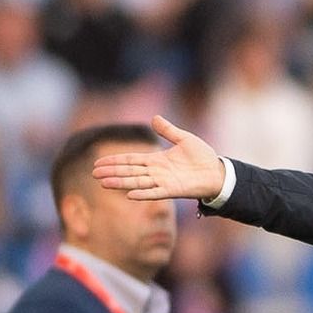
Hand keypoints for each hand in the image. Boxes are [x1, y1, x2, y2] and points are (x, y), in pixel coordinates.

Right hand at [91, 115, 225, 201]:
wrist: (218, 172)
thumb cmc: (203, 157)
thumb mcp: (184, 138)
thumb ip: (168, 130)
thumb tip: (154, 118)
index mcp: (157, 160)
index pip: (130, 160)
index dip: (115, 161)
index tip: (98, 162)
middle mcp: (156, 172)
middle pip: (129, 171)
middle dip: (112, 172)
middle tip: (94, 174)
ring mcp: (163, 182)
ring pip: (137, 182)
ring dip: (121, 182)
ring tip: (104, 183)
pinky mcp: (173, 190)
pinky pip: (155, 192)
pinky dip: (143, 193)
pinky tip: (129, 194)